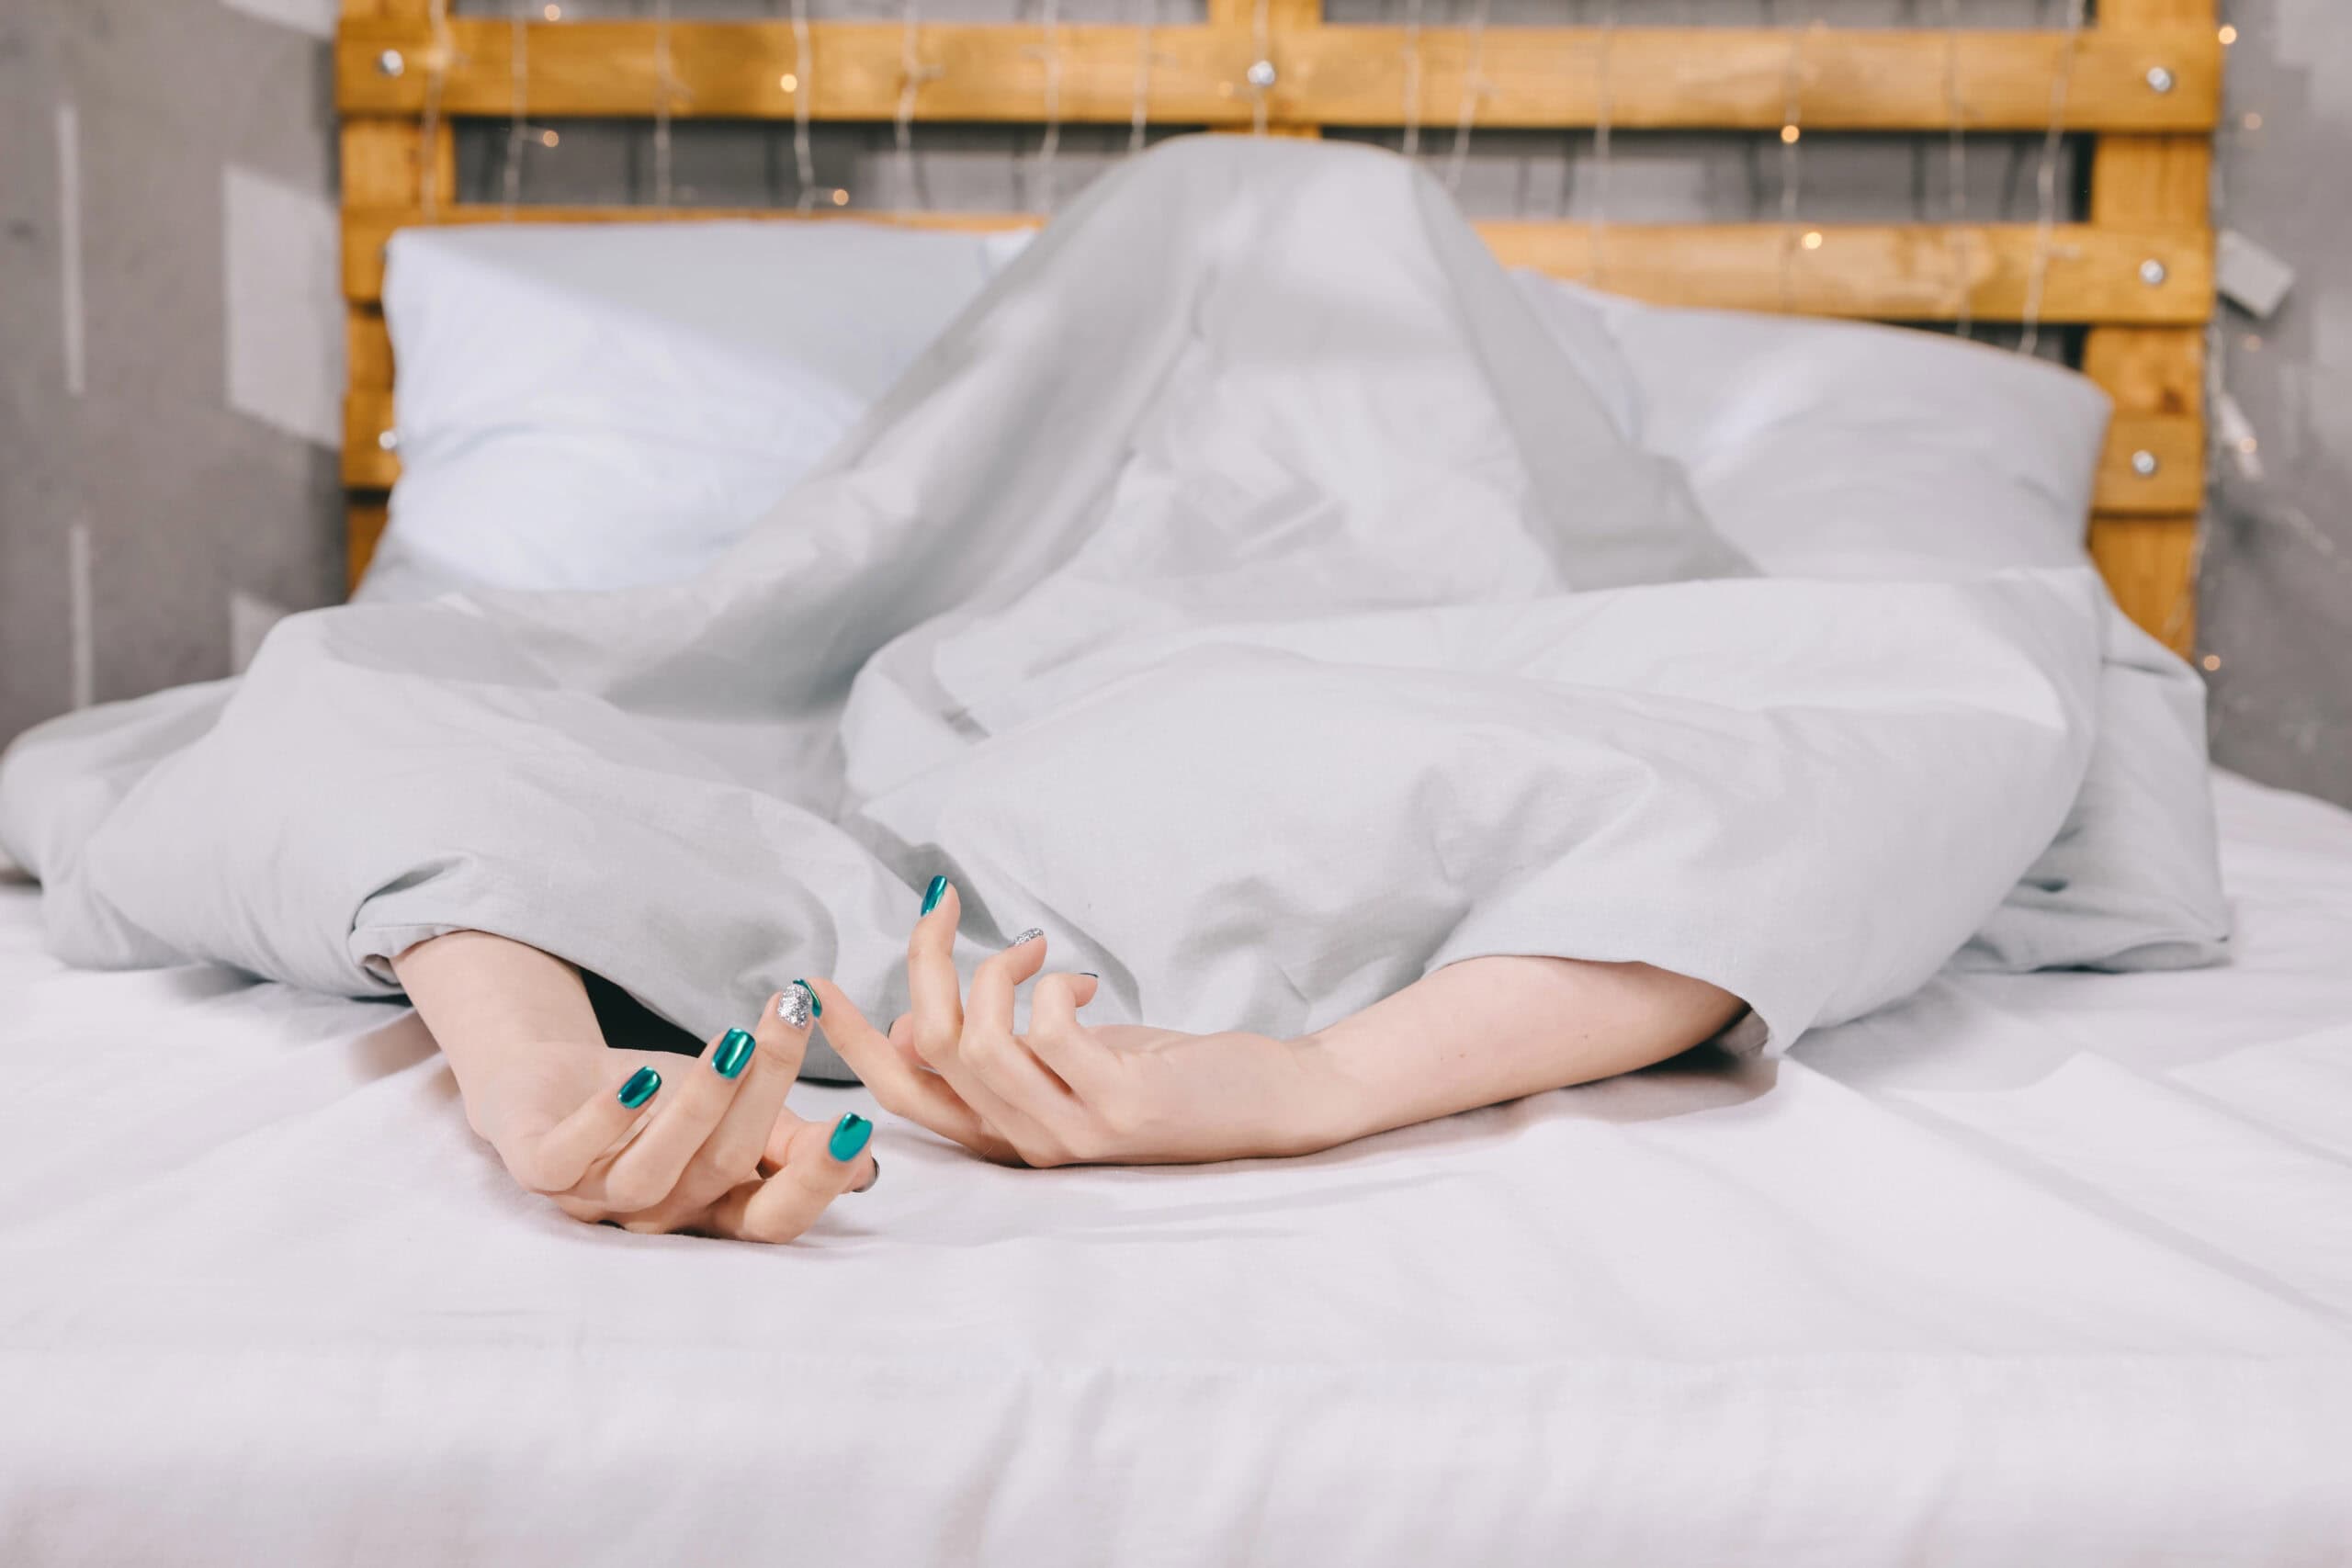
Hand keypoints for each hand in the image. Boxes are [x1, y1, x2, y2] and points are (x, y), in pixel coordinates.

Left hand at [458, 986, 878, 1239]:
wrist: (550, 1082)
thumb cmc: (655, 1101)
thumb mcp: (735, 1111)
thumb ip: (791, 1139)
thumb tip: (864, 1160)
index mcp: (716, 1210)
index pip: (774, 1218)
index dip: (815, 1183)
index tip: (857, 1126)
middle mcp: (661, 1216)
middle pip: (723, 1171)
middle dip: (765, 1093)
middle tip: (793, 1017)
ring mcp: (596, 1201)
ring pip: (651, 1172)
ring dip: (699, 1104)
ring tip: (732, 1039)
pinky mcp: (538, 1172)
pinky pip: (567, 1160)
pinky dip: (606, 1121)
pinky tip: (640, 1079)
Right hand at [808, 883, 1336, 1166]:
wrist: (1274, 1106)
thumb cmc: (1171, 1078)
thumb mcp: (1068, 1067)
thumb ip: (995, 1056)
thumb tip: (909, 1031)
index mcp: (1004, 1135)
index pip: (898, 1096)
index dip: (849, 1041)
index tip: (812, 987)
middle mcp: (1025, 1145)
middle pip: (923, 1055)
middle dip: (919, 967)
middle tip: (939, 908)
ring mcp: (1070, 1133)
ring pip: (973, 1043)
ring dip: (992, 971)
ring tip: (1031, 947)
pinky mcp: (1118, 1108)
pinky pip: (1046, 1031)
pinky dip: (1050, 986)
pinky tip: (1082, 982)